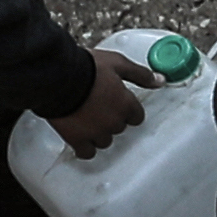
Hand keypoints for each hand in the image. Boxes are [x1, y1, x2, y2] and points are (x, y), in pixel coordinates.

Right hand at [50, 39, 161, 154]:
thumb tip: (160, 81)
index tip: (117, 104)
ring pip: (105, 140)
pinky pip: (87, 152)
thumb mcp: (117, 63)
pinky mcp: (76, 138)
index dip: (127, 110)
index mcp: (126, 104)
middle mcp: (114, 121)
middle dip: (110, 119)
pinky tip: (81, 140)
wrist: (57, 76)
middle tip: (97, 107)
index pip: (136, 116)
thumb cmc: (84, 67)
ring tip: (86, 119)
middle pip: (119, 127)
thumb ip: (140, 74)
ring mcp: (96, 132)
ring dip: (98, 132)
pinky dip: (85, 148)